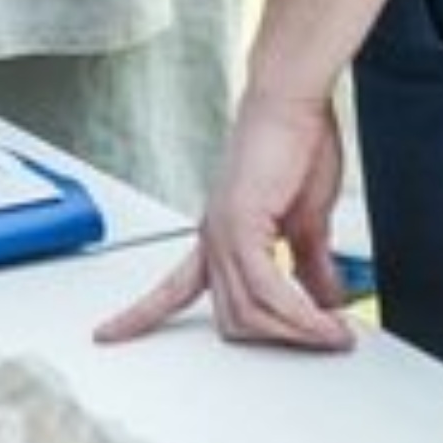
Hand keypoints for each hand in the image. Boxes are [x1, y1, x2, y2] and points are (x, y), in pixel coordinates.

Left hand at [94, 88, 354, 353]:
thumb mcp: (307, 222)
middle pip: (232, 322)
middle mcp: (213, 238)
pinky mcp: (242, 223)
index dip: (139, 317)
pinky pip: (265, 289)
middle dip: (279, 340)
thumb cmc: (297, 145)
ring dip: (297, 332)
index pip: (170, 291)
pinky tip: (322, 321)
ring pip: (249, 313)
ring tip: (334, 334)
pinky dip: (298, 314)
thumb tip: (322, 300)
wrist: (292, 102)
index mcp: (219, 238)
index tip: (108, 335)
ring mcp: (223, 231)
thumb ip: (309, 265)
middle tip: (322, 340)